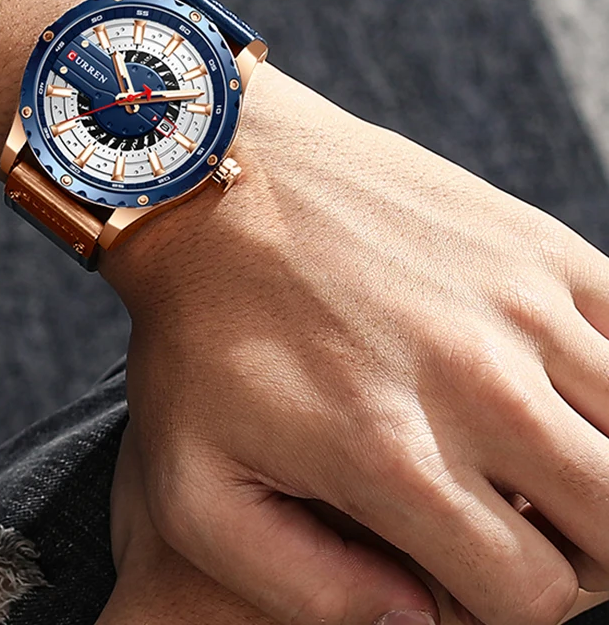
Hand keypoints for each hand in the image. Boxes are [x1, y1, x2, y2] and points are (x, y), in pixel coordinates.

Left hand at [0, 0, 608, 624]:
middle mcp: (478, 384)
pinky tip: (547, 381)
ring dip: (596, 466)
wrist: (212, 179)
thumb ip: (303, 583)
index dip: (507, 606)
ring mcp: (516, 306)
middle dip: (578, 555)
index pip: (533, 596)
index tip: (464, 568)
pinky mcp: (531, 245)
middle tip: (513, 521)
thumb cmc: (195, 331)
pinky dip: (607, 379)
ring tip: (529, 453)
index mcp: (394, 458)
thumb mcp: (192, 482)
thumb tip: (418, 622)